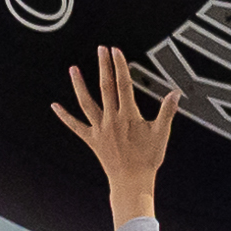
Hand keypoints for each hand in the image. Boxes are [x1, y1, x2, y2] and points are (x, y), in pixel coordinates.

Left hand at [51, 46, 174, 224]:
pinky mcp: (91, 139)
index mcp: (129, 115)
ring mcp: (99, 129)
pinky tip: (54, 106)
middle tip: (100, 49)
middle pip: (105, 87)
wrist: (132, 181)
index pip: (124, 84)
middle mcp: (111, 119)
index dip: (120, 66)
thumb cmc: (148, 158)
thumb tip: (175, 93)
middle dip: (103, 66)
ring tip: (73, 69)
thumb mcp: (162, 133)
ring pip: (86, 103)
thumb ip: (167, 111)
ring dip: (79, 85)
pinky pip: (75, 126)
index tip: (116, 51)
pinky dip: (64, 116)